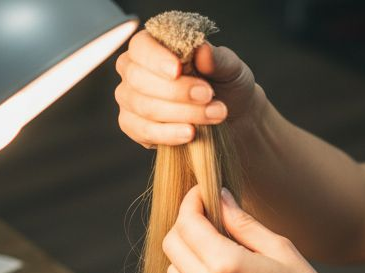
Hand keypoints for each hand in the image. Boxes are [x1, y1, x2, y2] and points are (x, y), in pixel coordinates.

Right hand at [114, 31, 260, 147]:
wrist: (234, 120)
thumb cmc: (227, 87)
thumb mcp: (231, 70)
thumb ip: (218, 60)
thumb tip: (203, 51)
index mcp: (154, 45)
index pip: (141, 46)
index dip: (156, 59)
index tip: (178, 70)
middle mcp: (134, 69)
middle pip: (138, 78)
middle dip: (176, 90)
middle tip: (207, 96)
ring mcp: (130, 98)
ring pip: (143, 106)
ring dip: (181, 113)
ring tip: (213, 115)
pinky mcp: (133, 126)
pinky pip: (142, 131)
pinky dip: (168, 134)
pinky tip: (190, 133)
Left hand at [162, 187, 356, 272]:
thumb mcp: (280, 248)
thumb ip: (243, 222)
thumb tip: (219, 197)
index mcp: (226, 266)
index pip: (187, 223)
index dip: (192, 201)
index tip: (204, 192)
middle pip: (171, 245)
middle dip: (185, 223)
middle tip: (209, 216)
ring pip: (173, 270)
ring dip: (187, 252)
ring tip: (216, 247)